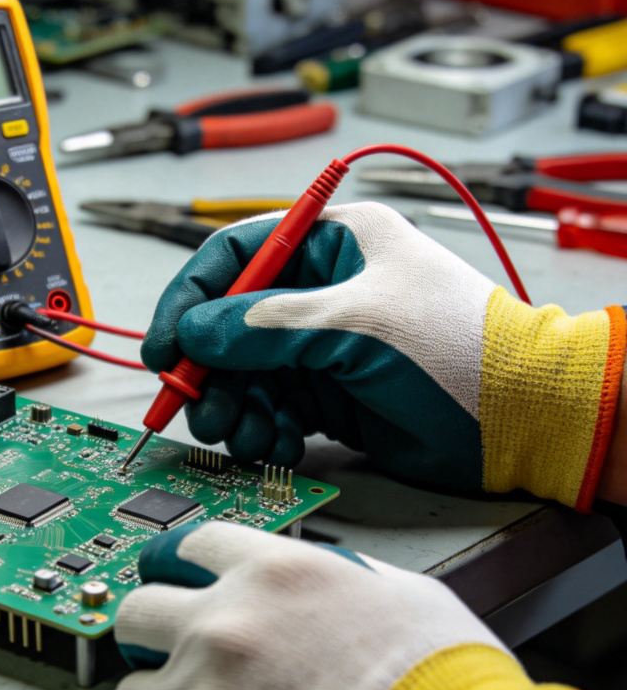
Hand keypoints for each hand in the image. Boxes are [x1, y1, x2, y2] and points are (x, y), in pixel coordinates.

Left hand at [115, 522, 551, 689]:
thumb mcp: (402, 594)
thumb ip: (338, 577)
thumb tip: (323, 582)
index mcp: (271, 574)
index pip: (186, 548)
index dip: (178, 567)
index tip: (174, 583)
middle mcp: (223, 626)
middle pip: (137, 614)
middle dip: (152, 636)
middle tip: (175, 660)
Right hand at [142, 201, 624, 508]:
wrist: (523, 420)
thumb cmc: (458, 350)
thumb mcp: (357, 325)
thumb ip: (267, 328)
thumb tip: (194, 331)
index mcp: (331, 244)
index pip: (234, 257)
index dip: (190, 300)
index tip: (166, 347)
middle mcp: (321, 290)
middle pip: (231, 325)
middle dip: (210, 370)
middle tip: (201, 410)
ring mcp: (325, 345)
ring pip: (247, 374)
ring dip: (235, 408)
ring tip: (243, 436)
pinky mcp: (331, 394)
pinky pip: (274, 408)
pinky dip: (265, 430)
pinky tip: (277, 445)